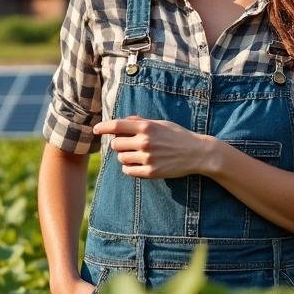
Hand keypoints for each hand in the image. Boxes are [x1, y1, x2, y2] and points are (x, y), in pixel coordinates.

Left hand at [92, 116, 213, 178]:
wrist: (198, 153)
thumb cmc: (178, 135)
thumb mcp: (160, 123)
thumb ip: (140, 122)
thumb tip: (123, 121)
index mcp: (146, 127)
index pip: (116, 126)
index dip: (102, 127)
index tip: (95, 130)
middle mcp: (145, 142)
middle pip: (115, 144)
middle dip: (118, 144)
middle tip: (128, 145)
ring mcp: (147, 158)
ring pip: (121, 159)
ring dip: (124, 157)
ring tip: (135, 155)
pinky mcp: (151, 172)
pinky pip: (129, 171)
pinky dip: (129, 168)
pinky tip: (136, 165)